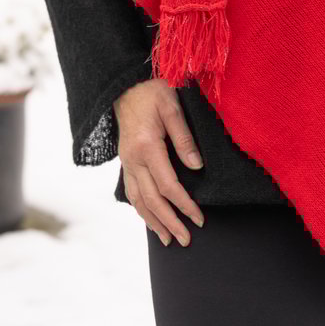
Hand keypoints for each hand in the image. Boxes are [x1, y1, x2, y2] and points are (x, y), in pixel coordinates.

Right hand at [113, 78, 204, 246]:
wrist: (125, 85)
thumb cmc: (152, 91)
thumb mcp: (172, 106)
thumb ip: (184, 138)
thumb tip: (197, 167)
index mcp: (146, 147)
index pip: (167, 185)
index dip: (184, 204)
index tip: (199, 218)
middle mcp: (133, 159)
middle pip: (151, 200)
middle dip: (170, 222)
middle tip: (186, 240)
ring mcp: (126, 162)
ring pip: (138, 200)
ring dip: (153, 222)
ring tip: (168, 240)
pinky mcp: (125, 161)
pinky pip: (131, 192)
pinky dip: (141, 209)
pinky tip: (150, 219)